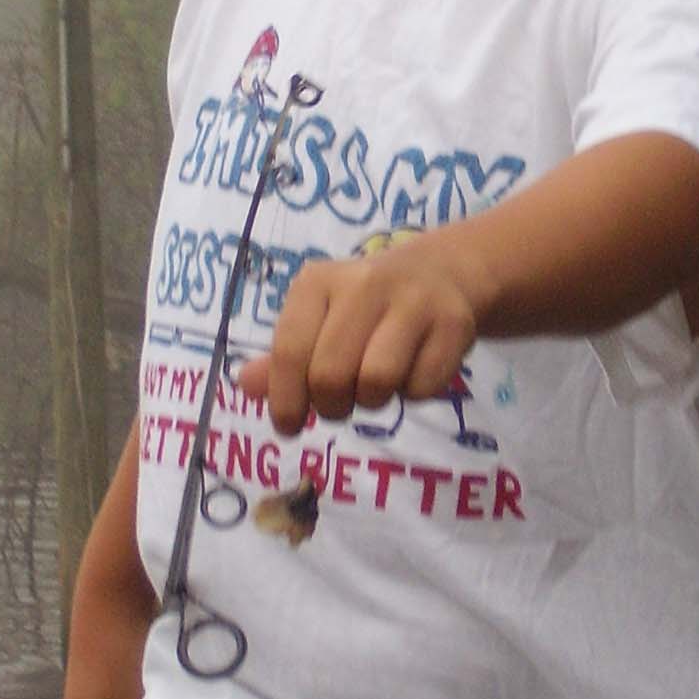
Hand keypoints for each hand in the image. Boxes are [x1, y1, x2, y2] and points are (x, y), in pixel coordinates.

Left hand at [239, 243, 487, 436]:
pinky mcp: (453, 323)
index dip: (285, 399)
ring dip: (372, 401)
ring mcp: (412, 301)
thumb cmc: (364, 307)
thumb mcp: (317, 321)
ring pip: (377, 382)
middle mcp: (363, 284)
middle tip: (339, 403)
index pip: (288, 352)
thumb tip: (246, 385)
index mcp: (318, 282)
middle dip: (331, 404)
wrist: (441, 273)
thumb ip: (282, 357)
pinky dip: (413, 393)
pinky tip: (413, 370)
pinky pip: (422, 388)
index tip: (289, 426)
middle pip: (330, 375)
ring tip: (374, 385)